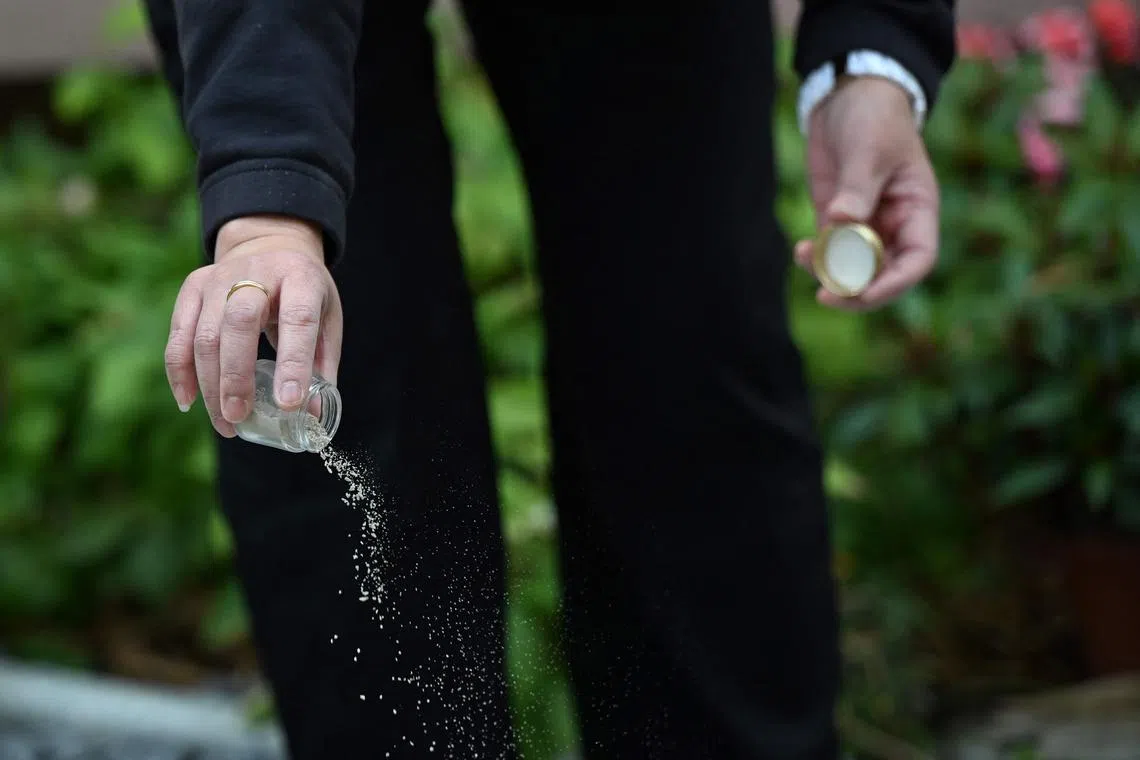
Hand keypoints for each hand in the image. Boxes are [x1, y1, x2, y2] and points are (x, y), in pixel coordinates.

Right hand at [164, 215, 342, 436]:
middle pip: (239, 322)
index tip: (290, 402)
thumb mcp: (327, 318)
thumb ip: (322, 365)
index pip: (298, 319)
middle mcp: (257, 273)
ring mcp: (219, 277)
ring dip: (210, 384)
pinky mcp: (193, 287)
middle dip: (236, 375)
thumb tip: (311, 415)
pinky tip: (188, 401)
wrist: (269, 246)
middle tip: (240, 416)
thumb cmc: (304, 292)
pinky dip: (180, 371)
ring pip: (204, 333)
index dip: (294, 362)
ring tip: (225, 423)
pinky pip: (179, 334)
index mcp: (300, 278)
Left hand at [794, 77, 939, 310]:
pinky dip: (815, 259)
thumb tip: (841, 221)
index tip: (865, 293)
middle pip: (883, 276)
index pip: (916, 261)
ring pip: (853, 270)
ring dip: (830, 276)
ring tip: (805, 259)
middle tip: (827, 295)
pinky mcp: (836, 221)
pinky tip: (800, 251)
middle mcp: (894, 225)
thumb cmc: (874, 117)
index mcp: (917, 211)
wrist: (849, 94)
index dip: (894, 284)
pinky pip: (829, 253)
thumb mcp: (869, 149)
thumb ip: (857, 188)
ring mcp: (864, 226)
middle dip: (857, 291)